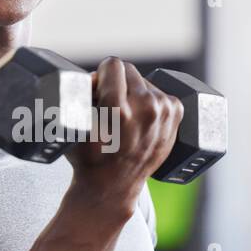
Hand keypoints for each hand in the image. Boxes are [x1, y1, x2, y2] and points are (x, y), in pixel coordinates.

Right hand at [66, 57, 183, 213]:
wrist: (113, 186)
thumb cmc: (90, 158)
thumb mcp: (75, 125)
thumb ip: (83, 92)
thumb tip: (96, 74)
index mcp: (119, 109)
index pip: (112, 64)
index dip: (101, 76)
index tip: (99, 89)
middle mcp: (145, 108)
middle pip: (128, 70)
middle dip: (117, 83)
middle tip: (110, 107)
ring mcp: (163, 111)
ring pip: (144, 81)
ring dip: (133, 93)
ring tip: (126, 118)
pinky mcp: (175, 113)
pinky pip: (159, 92)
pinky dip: (150, 102)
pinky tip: (141, 120)